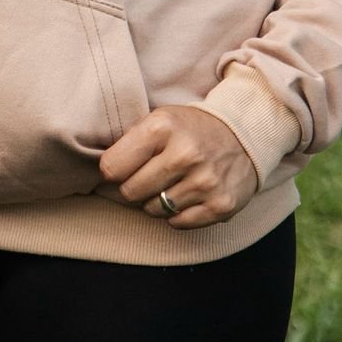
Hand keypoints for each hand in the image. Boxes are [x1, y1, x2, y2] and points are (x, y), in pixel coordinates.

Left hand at [94, 106, 257, 229]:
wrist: (243, 134)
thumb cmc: (191, 128)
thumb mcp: (160, 118)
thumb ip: (130, 141)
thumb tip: (98, 174)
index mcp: (162, 127)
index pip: (112, 167)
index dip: (114, 170)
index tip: (124, 167)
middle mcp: (184, 153)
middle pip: (130, 192)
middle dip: (134, 187)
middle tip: (149, 176)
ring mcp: (204, 181)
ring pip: (153, 210)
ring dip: (157, 201)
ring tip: (171, 183)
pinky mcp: (220, 205)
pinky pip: (178, 223)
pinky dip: (178, 214)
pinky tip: (187, 195)